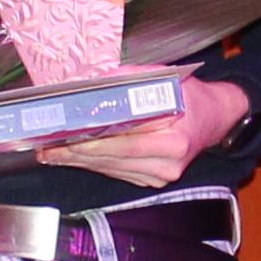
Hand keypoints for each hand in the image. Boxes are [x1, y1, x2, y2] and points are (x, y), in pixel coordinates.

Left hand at [40, 74, 253, 192]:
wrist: (215, 118)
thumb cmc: (189, 95)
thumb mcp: (163, 78)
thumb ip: (126, 80)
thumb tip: (89, 82)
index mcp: (174, 140)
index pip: (122, 143)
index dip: (89, 142)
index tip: (62, 138)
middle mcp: (167, 164)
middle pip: (111, 159)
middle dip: (75, 153)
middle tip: (46, 148)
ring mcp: (160, 176)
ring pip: (111, 169)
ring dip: (80, 162)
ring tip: (52, 153)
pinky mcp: (152, 181)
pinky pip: (118, 173)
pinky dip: (95, 164)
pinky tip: (74, 158)